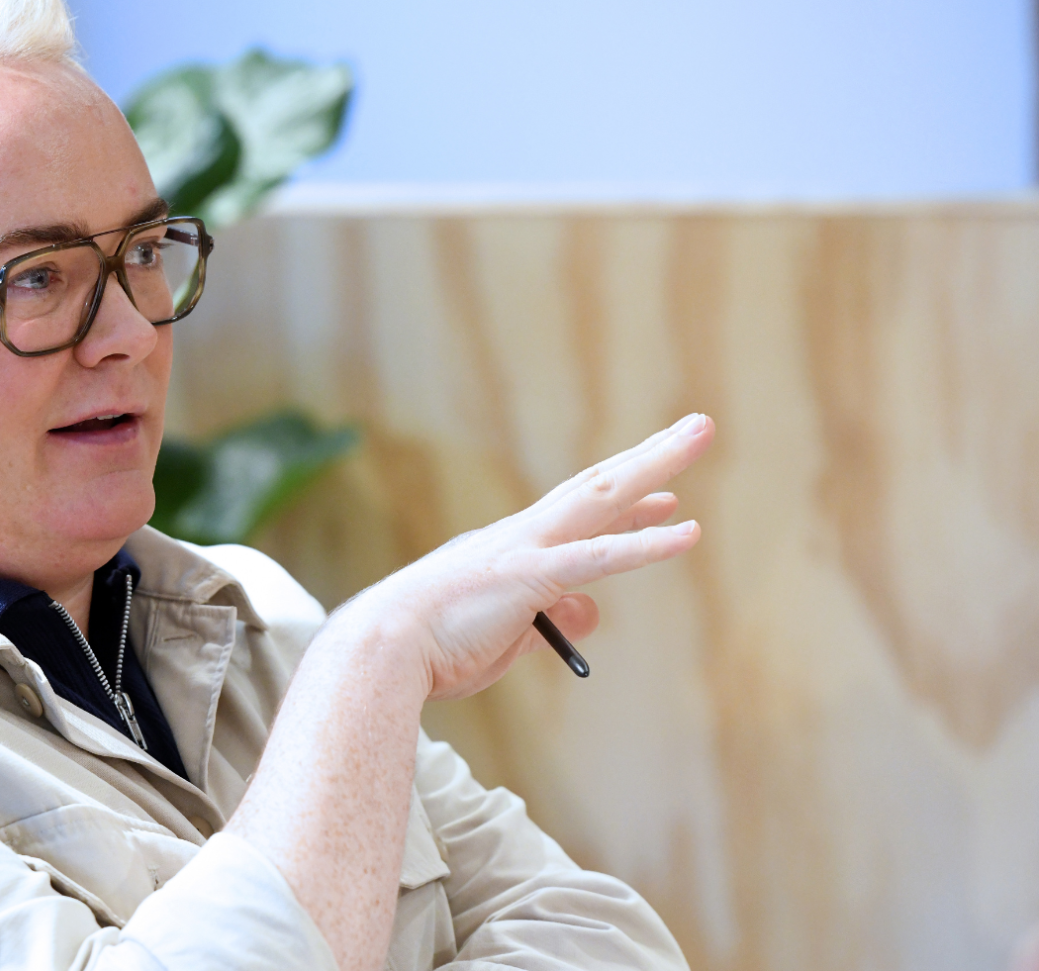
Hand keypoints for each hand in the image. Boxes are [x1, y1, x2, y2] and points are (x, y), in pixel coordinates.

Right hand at [349, 413, 713, 700]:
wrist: (380, 649)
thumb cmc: (428, 650)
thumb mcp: (504, 637)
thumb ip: (550, 620)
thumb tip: (593, 611)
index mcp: (507, 550)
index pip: (577, 518)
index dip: (626, 504)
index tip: (663, 495)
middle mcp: (520, 537)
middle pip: (597, 488)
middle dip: (649, 457)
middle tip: (695, 429)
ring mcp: (526, 550)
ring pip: (602, 497)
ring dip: (655, 464)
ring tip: (699, 435)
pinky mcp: (529, 576)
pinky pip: (598, 558)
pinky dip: (645, 544)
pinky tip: (687, 531)